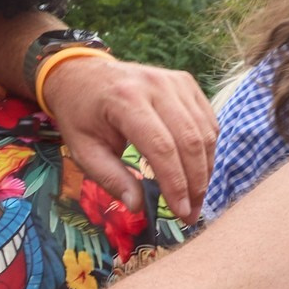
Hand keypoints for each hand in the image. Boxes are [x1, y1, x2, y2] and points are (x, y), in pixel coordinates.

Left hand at [39, 53, 215, 223]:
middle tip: (191, 213)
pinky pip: (208, 120)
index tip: (180, 212)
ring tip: (195, 198)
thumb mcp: (83, 150)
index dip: (175, 183)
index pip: (161, 147)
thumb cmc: (80, 115)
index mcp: (125, 100)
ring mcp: (174, 81)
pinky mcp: (185, 83)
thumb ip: (110, 178)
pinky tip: (197, 171)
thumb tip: (138, 206)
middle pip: (189, 140)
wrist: (82, 75)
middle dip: (195, 183)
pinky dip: (207, 150)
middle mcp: (155, 85)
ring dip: (205, 170)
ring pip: (204, 132)